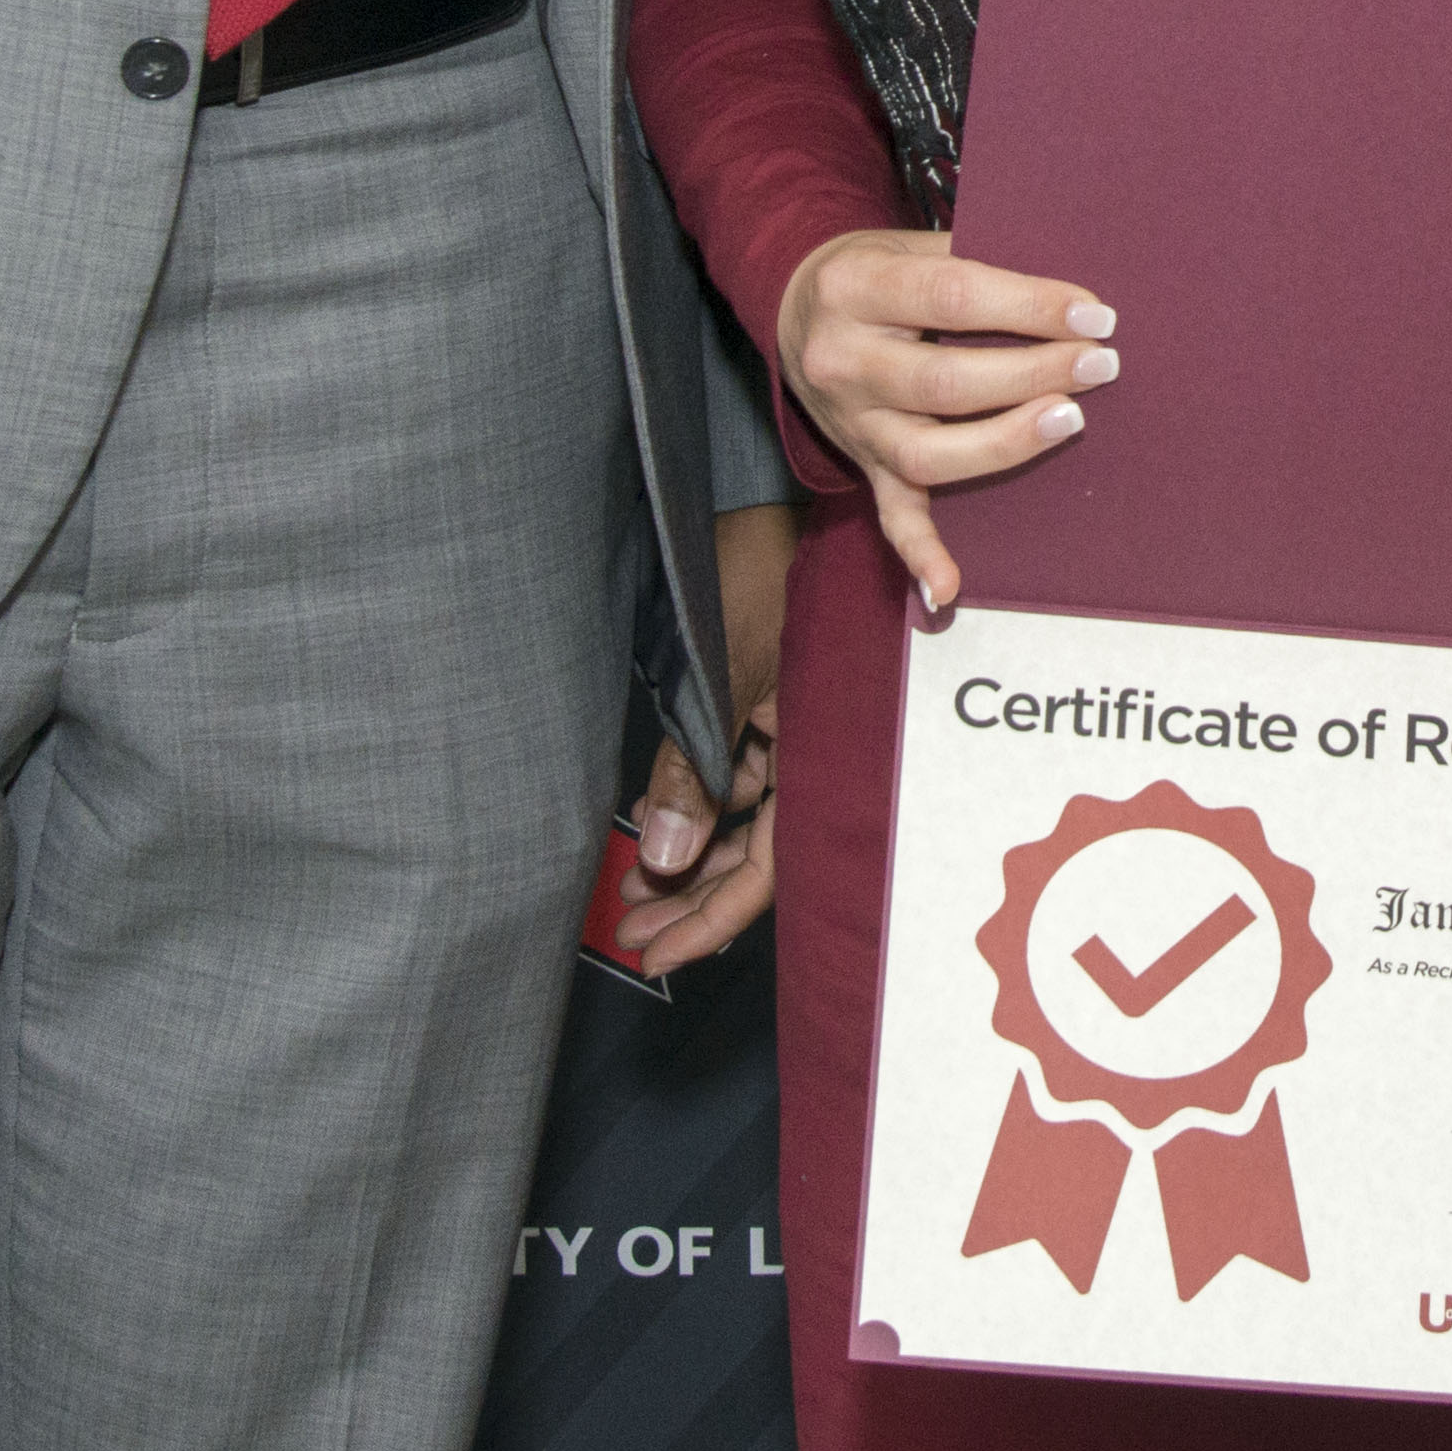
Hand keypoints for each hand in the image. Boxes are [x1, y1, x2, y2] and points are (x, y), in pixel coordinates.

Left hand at [613, 501, 790, 977]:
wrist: (785, 497)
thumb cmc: (763, 572)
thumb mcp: (719, 673)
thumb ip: (692, 768)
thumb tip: (666, 857)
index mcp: (818, 753)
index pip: (764, 866)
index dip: (710, 918)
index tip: (655, 953)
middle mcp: (810, 751)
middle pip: (752, 852)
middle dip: (691, 896)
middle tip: (634, 928)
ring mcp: (789, 728)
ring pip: (740, 814)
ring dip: (689, 847)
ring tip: (634, 880)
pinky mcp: (768, 702)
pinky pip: (735, 771)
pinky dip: (699, 796)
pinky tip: (656, 810)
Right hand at [773, 228, 1111, 615]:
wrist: (797, 307)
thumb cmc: (878, 271)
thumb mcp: (910, 244)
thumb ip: (977, 261)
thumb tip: (1068, 292)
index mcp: (855, 290)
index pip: (954, 296)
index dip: (1030, 306)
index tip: (1094, 312)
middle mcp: (842, 361)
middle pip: (946, 381)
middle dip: (1034, 372)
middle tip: (1099, 363)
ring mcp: (851, 423)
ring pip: (928, 453)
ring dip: (1006, 442)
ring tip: (1071, 419)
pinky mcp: (862, 463)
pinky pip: (890, 515)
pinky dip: (919, 555)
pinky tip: (950, 587)